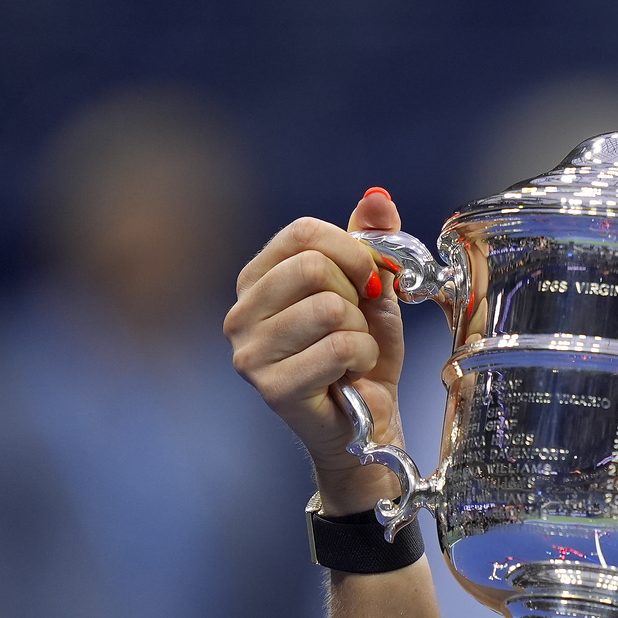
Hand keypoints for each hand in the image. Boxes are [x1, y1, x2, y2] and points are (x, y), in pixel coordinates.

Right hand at [225, 188, 407, 510]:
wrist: (368, 421)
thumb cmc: (362, 355)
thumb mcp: (372, 290)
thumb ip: (370, 242)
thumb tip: (377, 196)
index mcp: (258, 280)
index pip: (302, 233)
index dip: (351, 250)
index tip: (371, 279)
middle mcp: (240, 313)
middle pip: (313, 267)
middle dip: (357, 296)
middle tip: (358, 325)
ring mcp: (248, 352)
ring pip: (328, 307)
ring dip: (360, 332)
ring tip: (352, 353)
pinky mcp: (270, 386)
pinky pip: (339, 347)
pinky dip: (362, 358)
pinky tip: (352, 376)